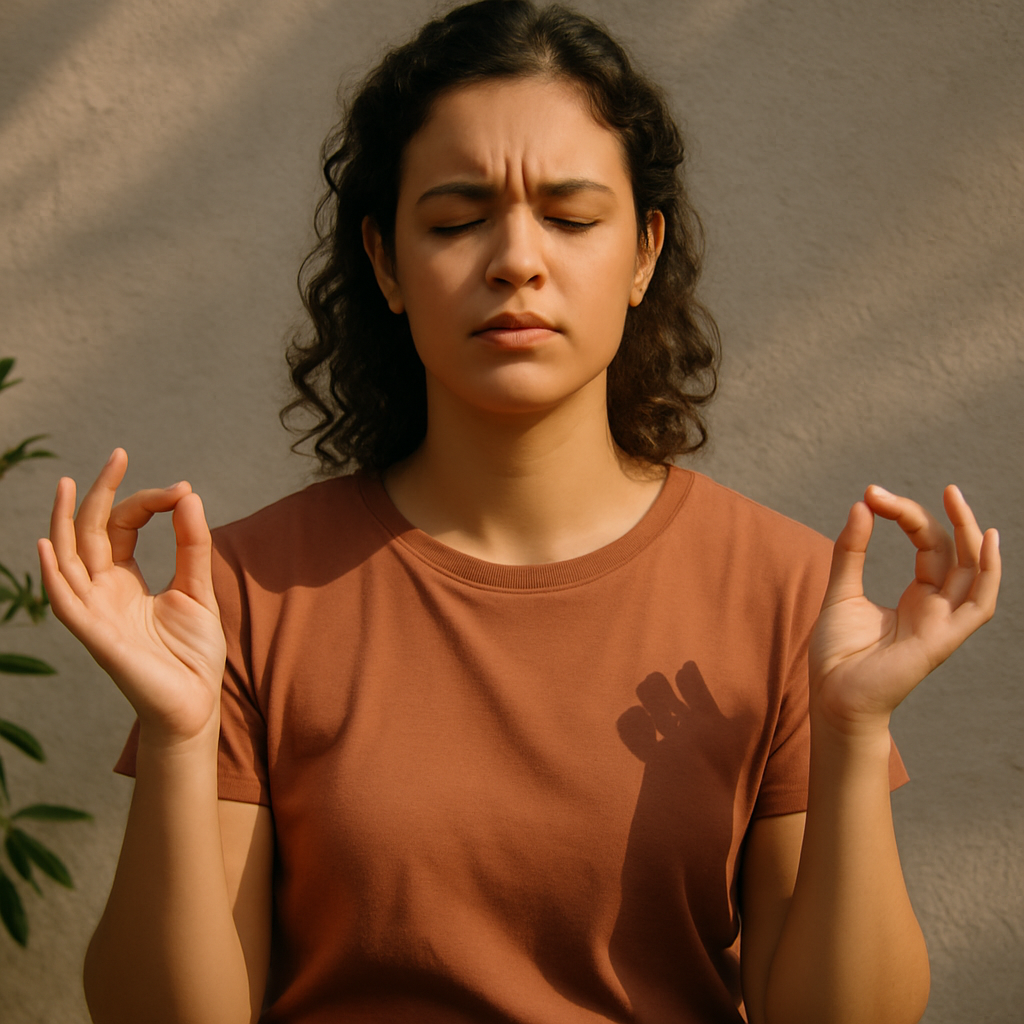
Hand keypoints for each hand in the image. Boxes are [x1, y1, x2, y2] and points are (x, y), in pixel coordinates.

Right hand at [38, 449, 225, 746]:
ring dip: (63, 522)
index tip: (182, 490)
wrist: (195, 703)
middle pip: (90, 533)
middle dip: (100, 493)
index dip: (148, 502)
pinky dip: (53, 574)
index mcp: (125, 581)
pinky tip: (49, 543)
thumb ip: (192, 545)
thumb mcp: (198, 589)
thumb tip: (189, 494)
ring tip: (65, 483)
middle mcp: (103, 592)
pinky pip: (65, 602)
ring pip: (68, 559)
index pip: (123, 526)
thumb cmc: (193, 653)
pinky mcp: (95, 635)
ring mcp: (95, 612)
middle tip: (118, 455)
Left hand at [809, 484, 1000, 734]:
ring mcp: (944, 624)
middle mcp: (937, 608)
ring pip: (974, 572)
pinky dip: (989, 574)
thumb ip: (852, 551)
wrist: (832, 697)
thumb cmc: (838, 654)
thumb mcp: (842, 590)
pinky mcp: (942, 640)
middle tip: (929, 487)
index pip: (928, 546)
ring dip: (969, 534)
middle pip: (952, 553)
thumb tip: (861, 504)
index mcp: (918, 598)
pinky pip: (980, 605)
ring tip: (955, 498)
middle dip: (939, 517)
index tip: (872, 495)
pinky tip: (986, 540)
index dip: (907, 515)